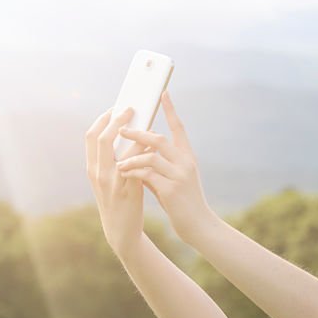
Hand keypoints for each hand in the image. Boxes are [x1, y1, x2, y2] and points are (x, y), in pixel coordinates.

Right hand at [85, 107, 146, 257]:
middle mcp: (98, 173)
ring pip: (120, 150)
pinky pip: (137, 165)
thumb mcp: (108, 180)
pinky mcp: (128, 190)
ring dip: (134, 133)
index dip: (101, 119)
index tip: (114, 107)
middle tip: (130, 108)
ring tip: (146, 123)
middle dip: (116, 120)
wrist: (121, 231)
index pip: (91, 136)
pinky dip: (144, 152)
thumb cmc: (117, 201)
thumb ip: (111, 160)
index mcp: (92, 168)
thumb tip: (125, 135)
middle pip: (101, 138)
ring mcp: (112, 182)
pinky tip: (153, 144)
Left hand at [115, 92, 215, 243]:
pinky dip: (133, 173)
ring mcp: (179, 175)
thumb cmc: (183, 201)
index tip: (163, 93)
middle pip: (159, 139)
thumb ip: (159, 164)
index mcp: (188, 156)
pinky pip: (147, 175)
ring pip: (150, 156)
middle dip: (137, 133)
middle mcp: (186, 162)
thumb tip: (138, 153)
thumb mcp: (174, 178)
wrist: (198, 224)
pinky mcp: (171, 190)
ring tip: (119, 162)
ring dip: (131, 157)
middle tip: (121, 130)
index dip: (171, 110)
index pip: (179, 127)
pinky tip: (124, 174)